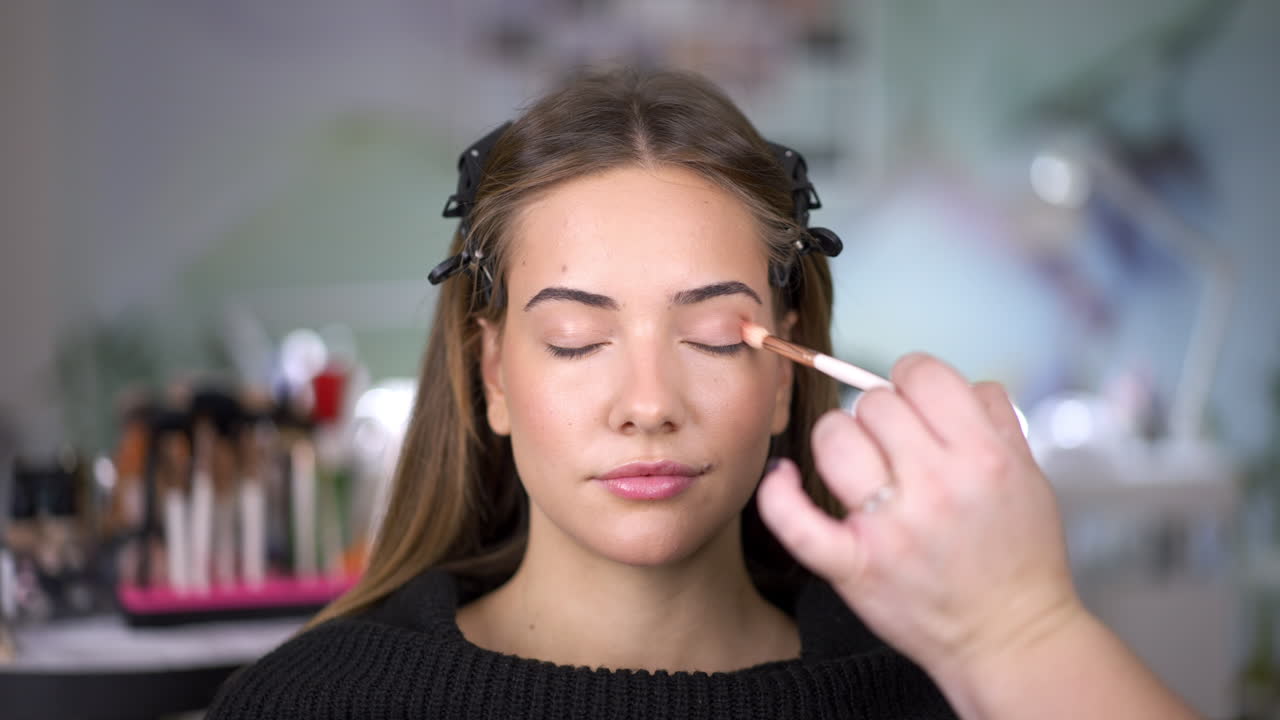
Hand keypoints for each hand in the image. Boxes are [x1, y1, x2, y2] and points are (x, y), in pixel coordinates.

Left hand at [758, 353, 1083, 679]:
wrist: (1012, 640)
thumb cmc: (1020, 555)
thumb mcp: (1030, 473)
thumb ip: (993, 417)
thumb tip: (955, 381)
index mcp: (983, 456)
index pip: (921, 372)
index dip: (912, 379)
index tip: (915, 401)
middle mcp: (936, 486)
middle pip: (873, 404)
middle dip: (881, 416)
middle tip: (896, 446)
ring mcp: (890, 528)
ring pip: (834, 439)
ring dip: (840, 442)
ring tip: (857, 463)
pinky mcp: (855, 566)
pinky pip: (795, 519)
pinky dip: (779, 494)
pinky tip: (783, 477)